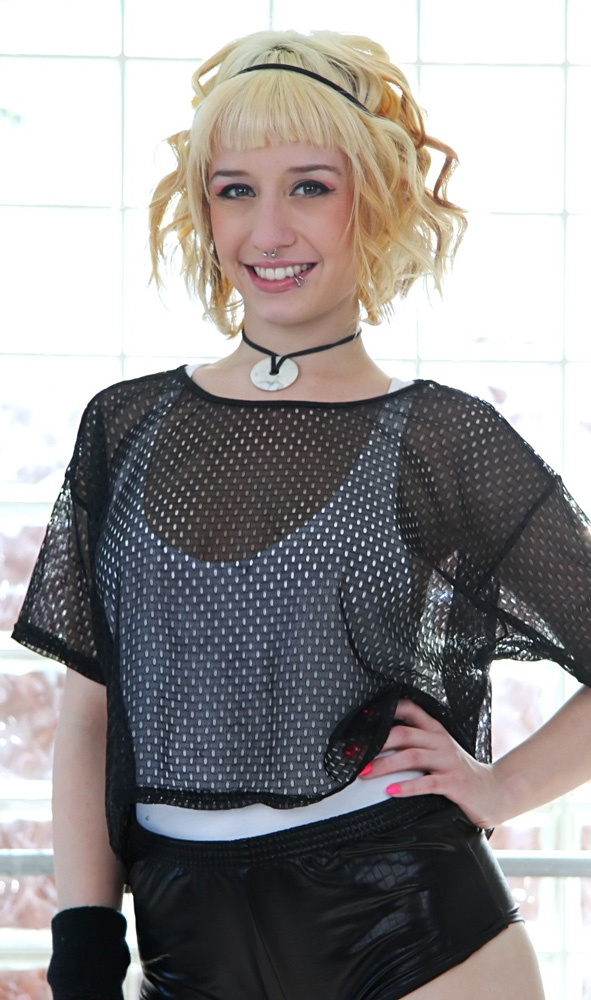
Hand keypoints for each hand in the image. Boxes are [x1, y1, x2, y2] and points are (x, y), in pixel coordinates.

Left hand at [358, 699, 506, 828]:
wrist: (492, 792)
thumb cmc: (459, 771)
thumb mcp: (438, 750)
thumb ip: (415, 743)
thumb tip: (377, 743)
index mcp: (435, 730)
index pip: (409, 709)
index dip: (386, 711)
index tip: (363, 717)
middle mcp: (440, 741)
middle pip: (403, 733)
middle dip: (376, 742)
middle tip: (356, 753)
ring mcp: (448, 761)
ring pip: (411, 756)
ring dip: (384, 765)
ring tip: (365, 772)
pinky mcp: (454, 782)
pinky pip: (426, 783)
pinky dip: (406, 787)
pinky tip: (391, 791)